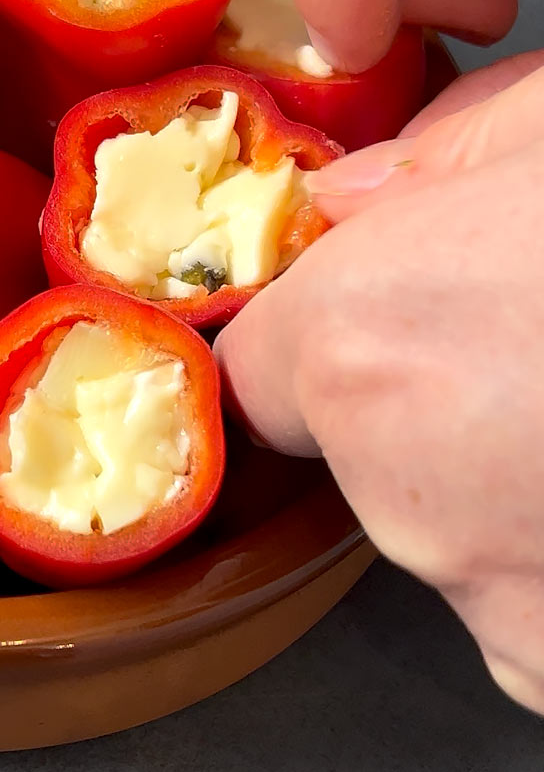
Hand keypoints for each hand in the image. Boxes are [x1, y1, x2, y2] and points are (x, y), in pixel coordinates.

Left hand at [215, 53, 543, 713]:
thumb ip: (431, 163)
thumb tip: (349, 200)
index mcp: (373, 347)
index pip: (257, 370)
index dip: (317, 336)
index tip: (370, 319)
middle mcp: (412, 497)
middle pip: (362, 451)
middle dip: (427, 399)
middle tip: (539, 348)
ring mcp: (510, 608)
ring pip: (461, 532)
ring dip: (517, 482)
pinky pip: (540, 606)